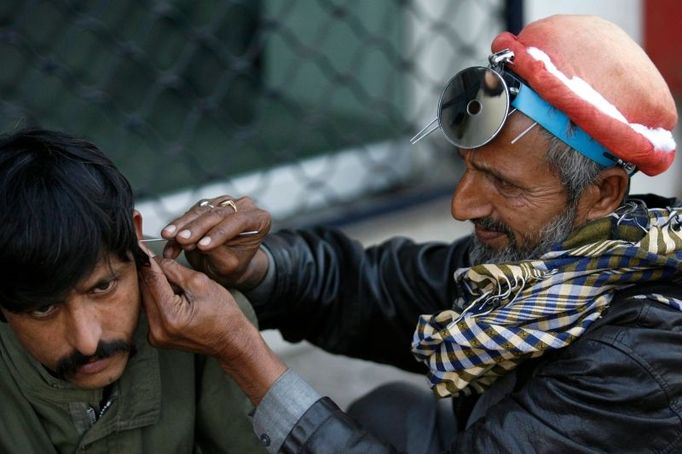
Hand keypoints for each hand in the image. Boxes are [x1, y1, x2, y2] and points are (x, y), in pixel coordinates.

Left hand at [139, 254, 254, 359]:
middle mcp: (158, 329)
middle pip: (144, 290)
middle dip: (152, 273)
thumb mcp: (201, 283)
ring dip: (155, 287)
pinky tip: (173, 297)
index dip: (147, 260)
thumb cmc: (223, 314)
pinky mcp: (157, 337)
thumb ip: (174, 270)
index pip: (151, 280)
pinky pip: (151, 311)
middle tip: (162, 263)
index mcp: (170, 316)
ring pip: (146, 300)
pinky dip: (158, 299)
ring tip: (174, 283)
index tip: (140, 246)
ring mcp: (156, 336)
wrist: (231, 340)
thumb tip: (154, 259)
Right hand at [160, 195, 270, 289]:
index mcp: (259, 219)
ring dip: (182, 225)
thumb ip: (217, 252)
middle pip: (217, 214)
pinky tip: (168, 240)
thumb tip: (198, 243)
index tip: (202, 246)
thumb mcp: (229, 265)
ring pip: (200, 211)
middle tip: (181, 240)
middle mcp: (243, 206)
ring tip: (169, 237)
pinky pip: (189, 214)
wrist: (227, 264)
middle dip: (196, 228)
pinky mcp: (206, 205)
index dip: (219, 233)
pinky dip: (177, 228)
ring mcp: (224, 202)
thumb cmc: (234, 265)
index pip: (238, 222)